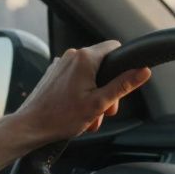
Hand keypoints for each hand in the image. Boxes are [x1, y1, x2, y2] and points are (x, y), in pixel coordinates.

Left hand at [0, 40, 151, 149]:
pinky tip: (77, 111)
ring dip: (94, 94)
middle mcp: (71, 55)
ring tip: (88, 116)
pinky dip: (81, 93)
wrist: (31, 126)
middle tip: (105, 110)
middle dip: (108, 88)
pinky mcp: (54, 74)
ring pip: (89, 74)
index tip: (121, 85)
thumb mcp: (100, 103)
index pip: (115, 48)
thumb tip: (143, 71)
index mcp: (85, 58)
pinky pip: (75, 78)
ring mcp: (61, 64)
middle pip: (102, 65)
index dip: (122, 66)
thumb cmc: (61, 117)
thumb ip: (123, 85)